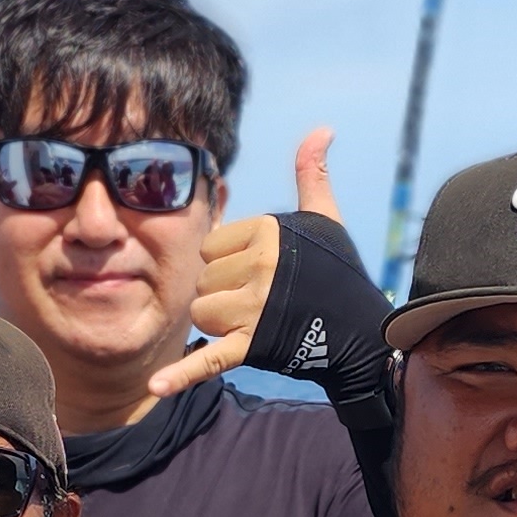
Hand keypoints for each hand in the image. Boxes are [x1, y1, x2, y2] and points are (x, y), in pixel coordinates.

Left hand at [147, 127, 344, 396]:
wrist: (362, 336)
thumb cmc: (338, 274)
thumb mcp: (325, 219)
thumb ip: (312, 174)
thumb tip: (322, 128)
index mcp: (267, 232)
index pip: (211, 247)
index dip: (229, 263)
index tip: (261, 272)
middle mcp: (259, 266)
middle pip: (202, 281)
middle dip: (222, 293)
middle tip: (261, 301)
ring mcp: (255, 308)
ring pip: (201, 314)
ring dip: (218, 324)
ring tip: (254, 323)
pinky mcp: (253, 346)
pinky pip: (207, 360)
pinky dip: (180, 376)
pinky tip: (154, 387)